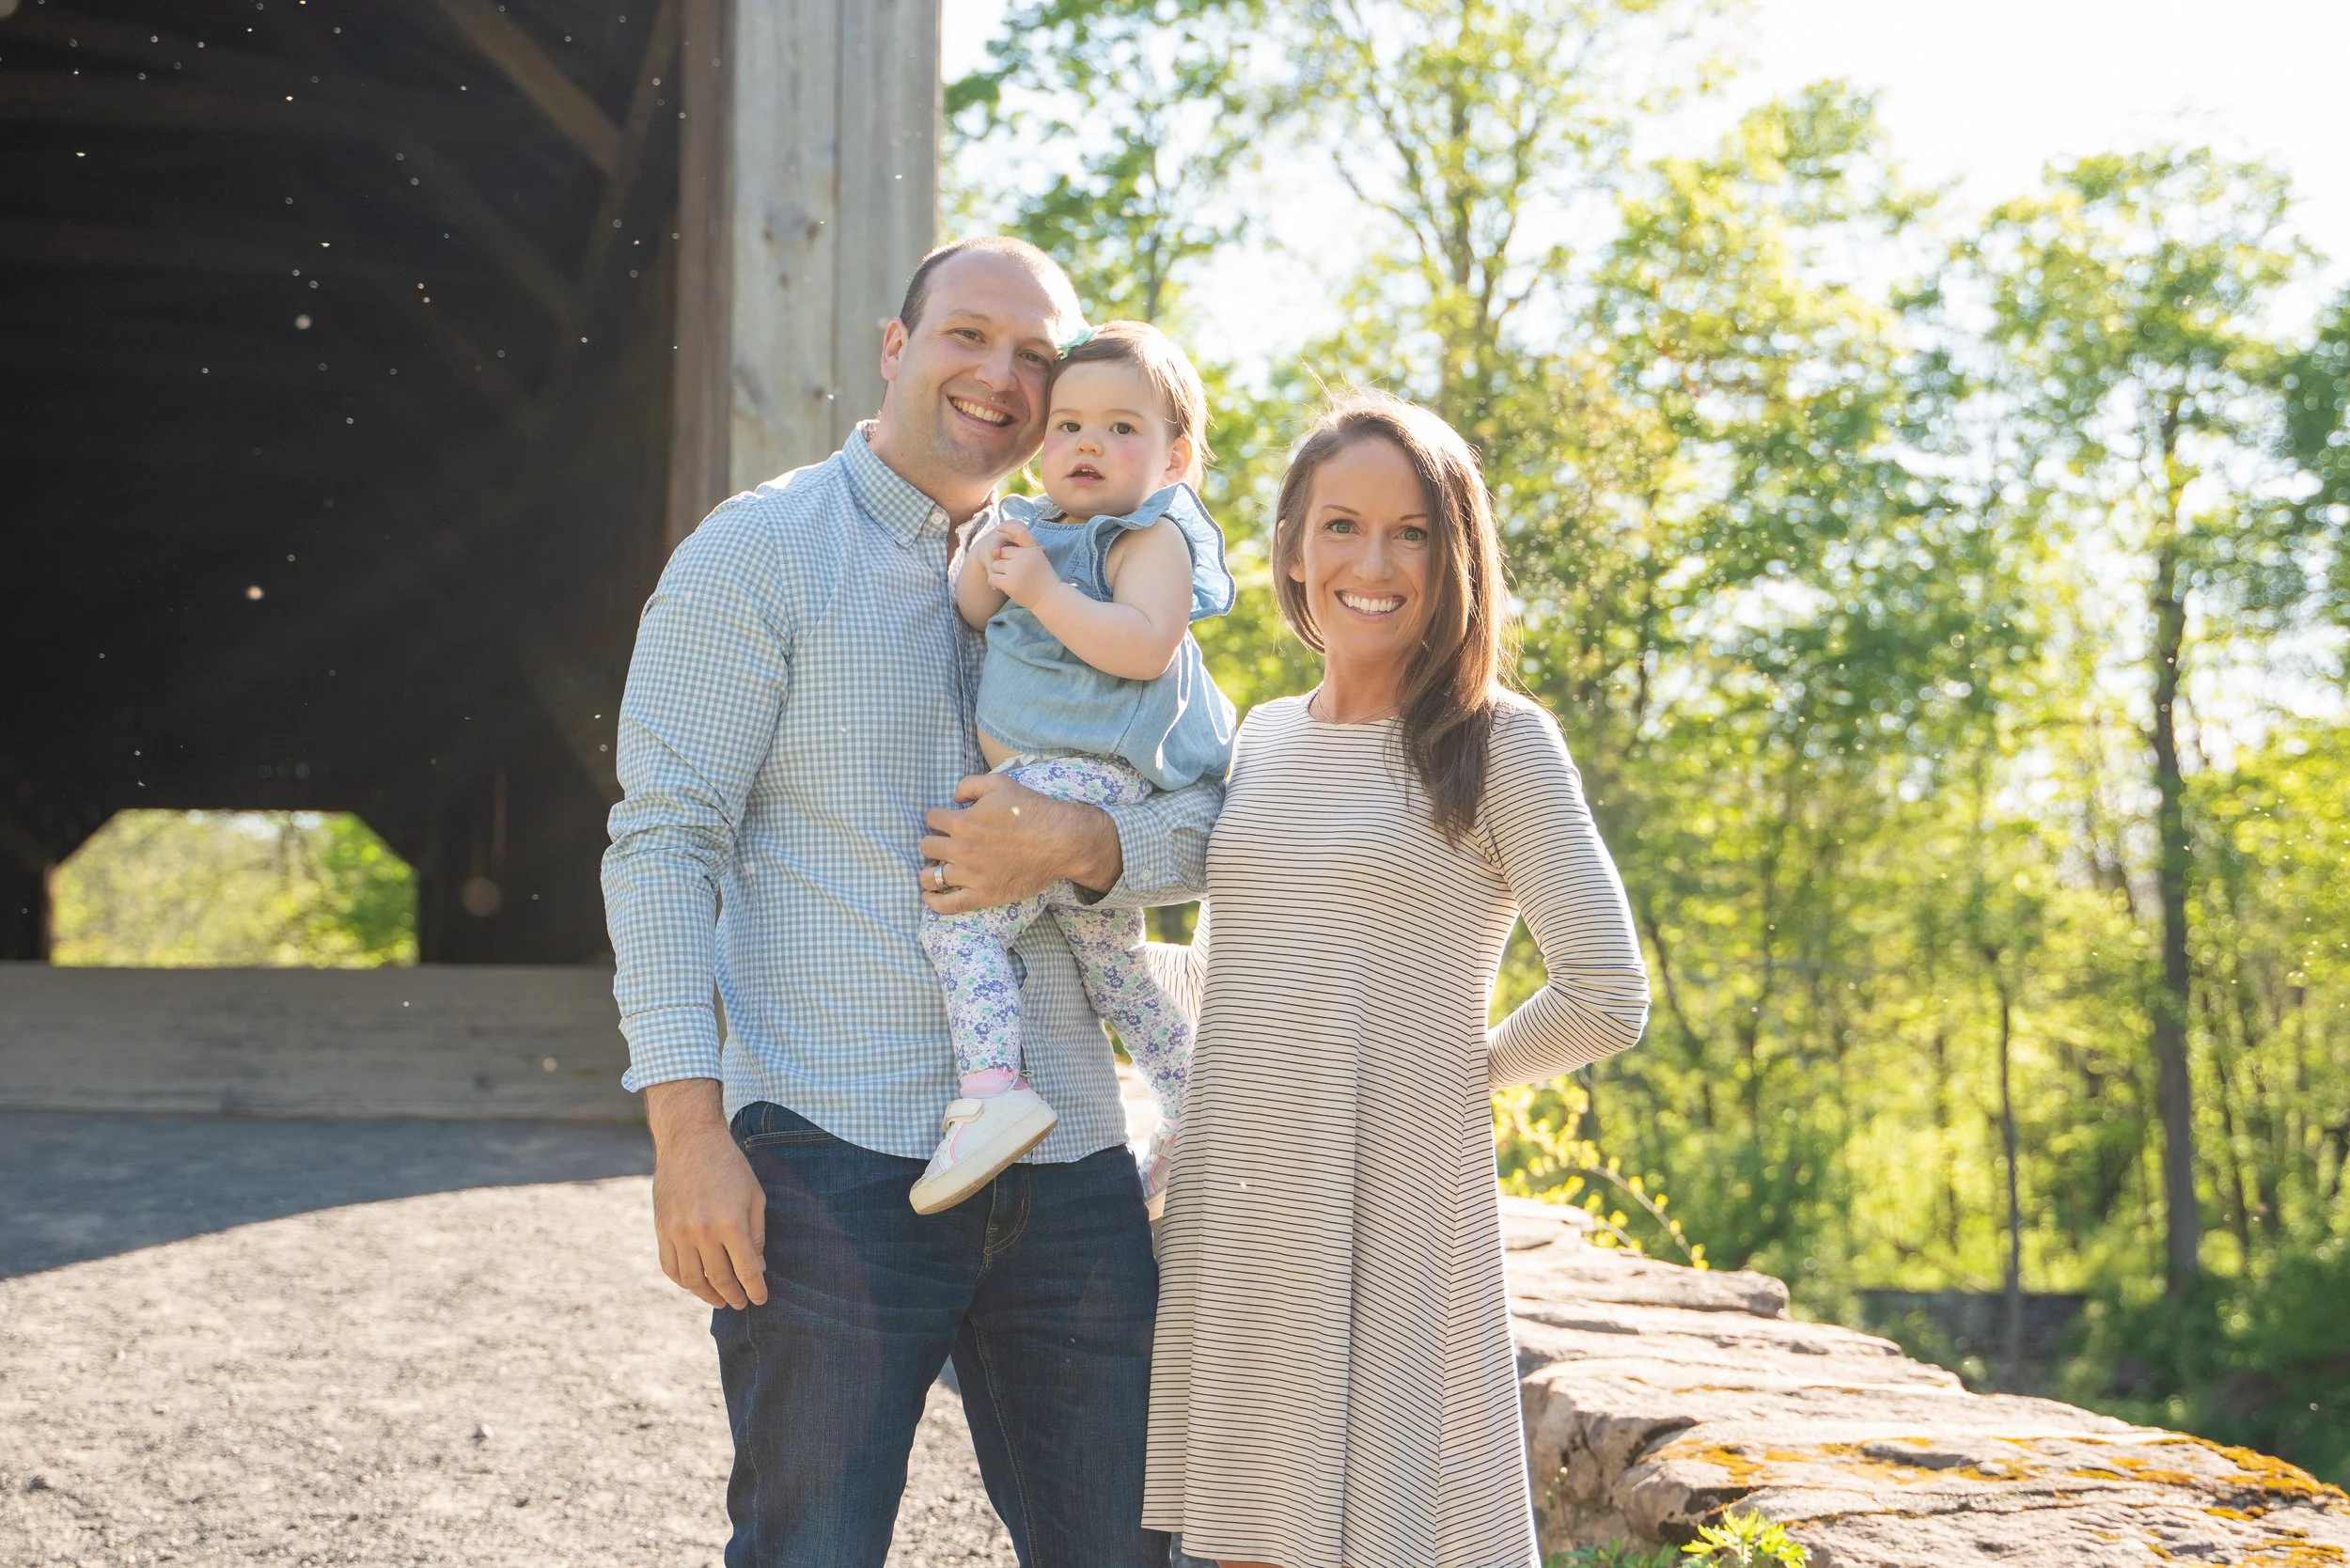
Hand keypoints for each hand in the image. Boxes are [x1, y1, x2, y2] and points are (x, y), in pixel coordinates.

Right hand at [645, 1079, 767, 1309]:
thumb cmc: (729, 1166)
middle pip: (719, 1279)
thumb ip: (757, 1235)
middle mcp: (703, 1232)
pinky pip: (670, 1266)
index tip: (760, 1299)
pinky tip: (694, 1283)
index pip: (746, 1271)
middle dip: (733, 1296)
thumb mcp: (754, 1196)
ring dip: (707, 1295)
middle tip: (740, 1303)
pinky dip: (683, 1281)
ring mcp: (678, 1232)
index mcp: (731, 1224)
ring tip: (719, 1299)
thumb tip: (758, 1269)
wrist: (690, 1140)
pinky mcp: (661, 1229)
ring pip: (692, 1280)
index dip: (755, 1289)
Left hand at [920, 772, 1122, 913]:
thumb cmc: (1031, 810)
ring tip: (934, 869)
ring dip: (929, 871)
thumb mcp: (1000, 783)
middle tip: (943, 843)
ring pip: (931, 877)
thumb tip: (953, 797)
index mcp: (963, 822)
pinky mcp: (983, 895)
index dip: (937, 817)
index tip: (945, 821)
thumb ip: (969, 784)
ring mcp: (971, 875)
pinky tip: (929, 896)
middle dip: (932, 842)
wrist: (1059, 841)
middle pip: (926, 847)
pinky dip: (934, 902)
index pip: (931, 819)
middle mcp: (961, 850)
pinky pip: (948, 905)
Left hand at [982, 521, 1059, 608]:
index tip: (1003, 545)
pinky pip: (992, 578)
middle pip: (1001, 553)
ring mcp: (1016, 570)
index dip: (1008, 548)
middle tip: (1012, 574)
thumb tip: (1007, 535)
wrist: (1050, 599)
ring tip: (1010, 580)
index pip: (1012, 539)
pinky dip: (994, 583)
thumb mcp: (1039, 558)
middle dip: (1004, 562)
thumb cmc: (1044, 579)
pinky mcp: (1009, 583)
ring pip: (995, 565)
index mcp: (1032, 548)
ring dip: (999, 573)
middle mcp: (1024, 557)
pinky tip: (1002, 586)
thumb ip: (1026, 548)